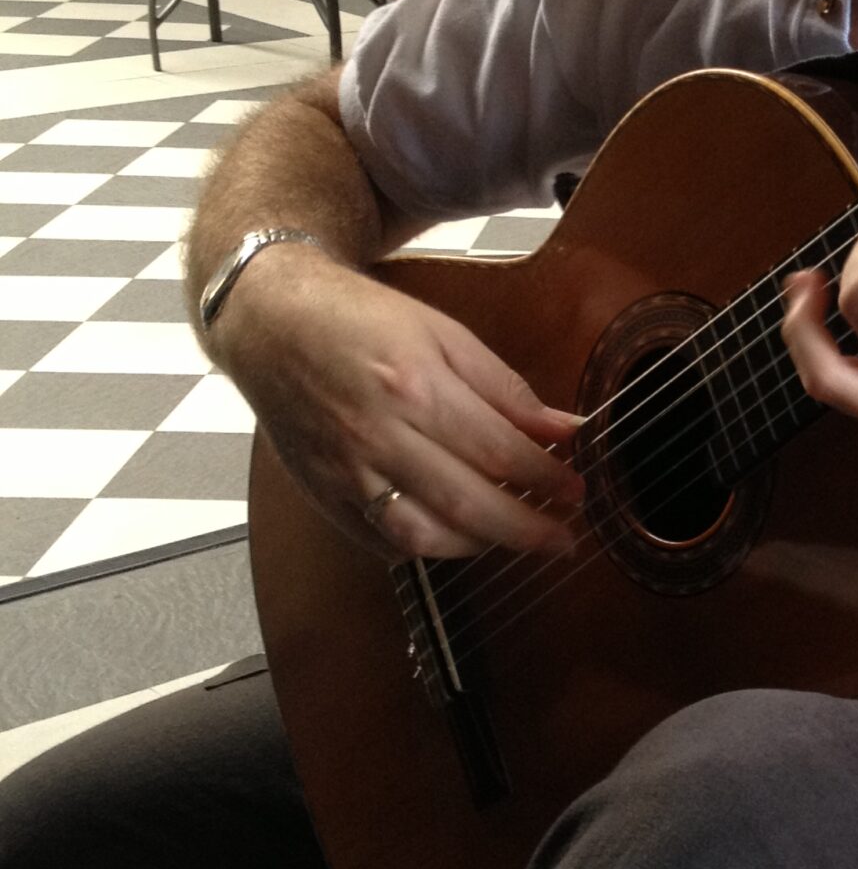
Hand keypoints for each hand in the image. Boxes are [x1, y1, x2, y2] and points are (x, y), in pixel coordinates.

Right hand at [215, 250, 583, 559]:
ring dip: (476, 546)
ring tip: (509, 535)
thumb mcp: (443, 333)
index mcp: (413, 386)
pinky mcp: (321, 493)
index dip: (545, 479)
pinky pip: (377, 542)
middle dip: (524, 530)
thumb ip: (506, 388)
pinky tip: (448, 535)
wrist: (270, 323)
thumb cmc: (359, 320)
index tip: (577, 492)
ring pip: (420, 536)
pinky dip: (419, 549)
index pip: (496, 450)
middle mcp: (376, 435)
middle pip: (465, 504)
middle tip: (562, 540)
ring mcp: (344, 471)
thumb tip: (565, 429)